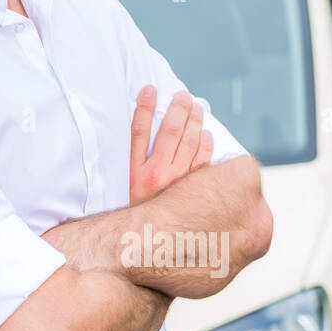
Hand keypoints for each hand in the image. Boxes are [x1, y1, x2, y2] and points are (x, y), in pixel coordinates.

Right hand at [129, 87, 211, 204]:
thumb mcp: (124, 185)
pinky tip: (207, 135)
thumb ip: (132, 158)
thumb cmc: (134, 210)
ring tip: (196, 108)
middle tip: (183, 95)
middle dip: (178, 108)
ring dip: (194, 121)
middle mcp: (156, 174)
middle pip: (170, 131)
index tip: (150, 89)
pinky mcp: (192, 192)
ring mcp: (177, 182)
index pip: (139, 130)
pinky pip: (203, 163)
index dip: (145, 107)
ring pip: (189, 143)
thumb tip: (140, 128)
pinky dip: (206, 146)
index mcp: (135, 171)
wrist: (145, 241)